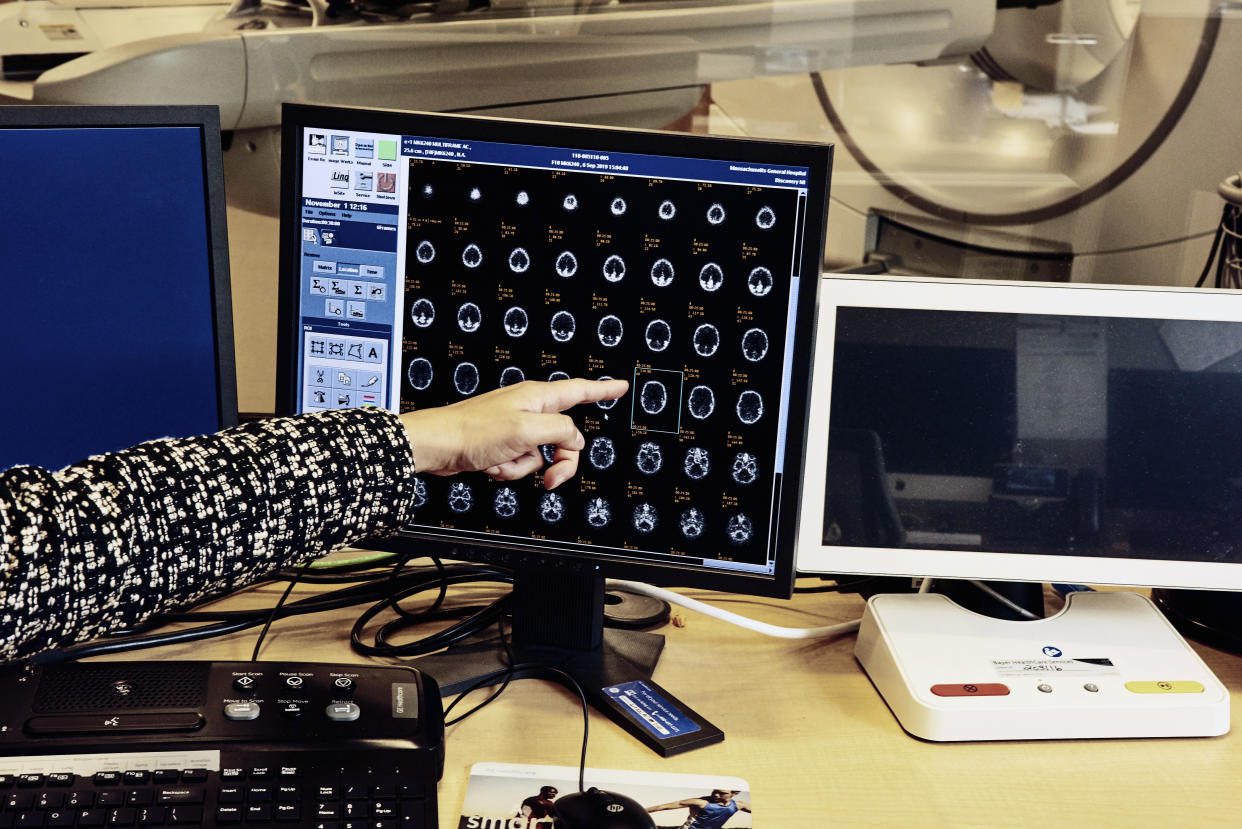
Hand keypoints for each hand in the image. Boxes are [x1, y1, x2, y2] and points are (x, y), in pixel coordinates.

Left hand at [398, 378, 628, 489]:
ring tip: (504, 461)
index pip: (580, 390)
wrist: (438, 445)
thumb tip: (574, 440)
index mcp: (538, 397)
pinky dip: (510, 469)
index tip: (620, 386)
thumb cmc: (473, 432)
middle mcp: (529, 408)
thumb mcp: (527, 431)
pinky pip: (522, 462)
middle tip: (551, 477)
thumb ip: (561, 432)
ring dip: (526, 467)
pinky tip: (493, 465)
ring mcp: (516, 427)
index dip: (603, 390)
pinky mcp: (503, 443)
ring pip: (542, 454)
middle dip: (559, 461)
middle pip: (565, 436)